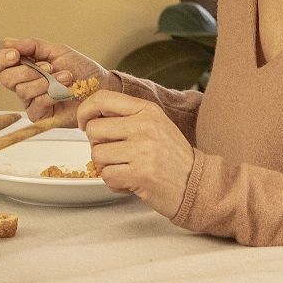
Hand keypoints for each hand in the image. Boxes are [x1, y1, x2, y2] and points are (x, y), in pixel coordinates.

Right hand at [0, 38, 105, 122]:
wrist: (101, 86)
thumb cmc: (81, 68)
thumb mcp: (57, 50)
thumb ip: (32, 45)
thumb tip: (6, 42)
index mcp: (24, 66)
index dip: (2, 58)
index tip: (16, 54)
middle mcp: (23, 83)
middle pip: (6, 78)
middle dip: (26, 71)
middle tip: (48, 67)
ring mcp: (30, 100)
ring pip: (22, 91)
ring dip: (46, 81)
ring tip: (66, 76)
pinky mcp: (40, 115)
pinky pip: (37, 103)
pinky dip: (53, 94)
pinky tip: (67, 89)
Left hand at [77, 90, 194, 218]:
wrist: (198, 184)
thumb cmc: (172, 157)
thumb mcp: (155, 125)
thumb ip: (127, 116)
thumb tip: (91, 114)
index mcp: (147, 110)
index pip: (102, 98)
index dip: (85, 111)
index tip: (85, 124)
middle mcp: (145, 126)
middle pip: (94, 129)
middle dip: (97, 145)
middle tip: (114, 154)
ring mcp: (143, 150)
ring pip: (97, 154)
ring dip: (107, 166)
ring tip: (126, 169)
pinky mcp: (141, 174)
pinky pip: (107, 176)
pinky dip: (115, 183)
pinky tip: (130, 182)